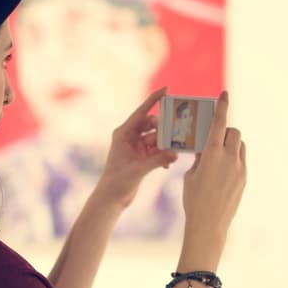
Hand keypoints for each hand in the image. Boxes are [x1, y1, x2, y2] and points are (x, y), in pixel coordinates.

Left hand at [93, 87, 178, 208]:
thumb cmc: (118, 181)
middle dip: (164, 130)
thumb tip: (175, 154)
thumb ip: (158, 160)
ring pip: (157, 138)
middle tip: (176, 135)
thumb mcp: (139, 169)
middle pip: (152, 125)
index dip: (154, 99)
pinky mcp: (141, 157)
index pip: (142, 112)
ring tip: (172, 154)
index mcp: (124, 133)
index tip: (166, 89)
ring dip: (165, 145)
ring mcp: (136, 147)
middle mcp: (130, 137)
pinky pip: (157, 150)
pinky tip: (167, 164)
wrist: (111, 198)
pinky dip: (163, 155)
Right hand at [179, 91, 246, 266]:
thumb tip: (206, 150)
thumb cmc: (193, 199)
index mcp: (213, 154)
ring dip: (230, 144)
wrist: (209, 224)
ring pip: (240, 146)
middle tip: (213, 138)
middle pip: (233, 133)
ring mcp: (239, 169)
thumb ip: (200, 158)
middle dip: (225, 131)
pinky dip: (233, 158)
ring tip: (217, 155)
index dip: (222, 106)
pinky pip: (241, 160)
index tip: (224, 94)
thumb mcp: (191, 175)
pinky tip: (221, 170)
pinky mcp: (244, 179)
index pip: (219, 123)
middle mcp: (230, 158)